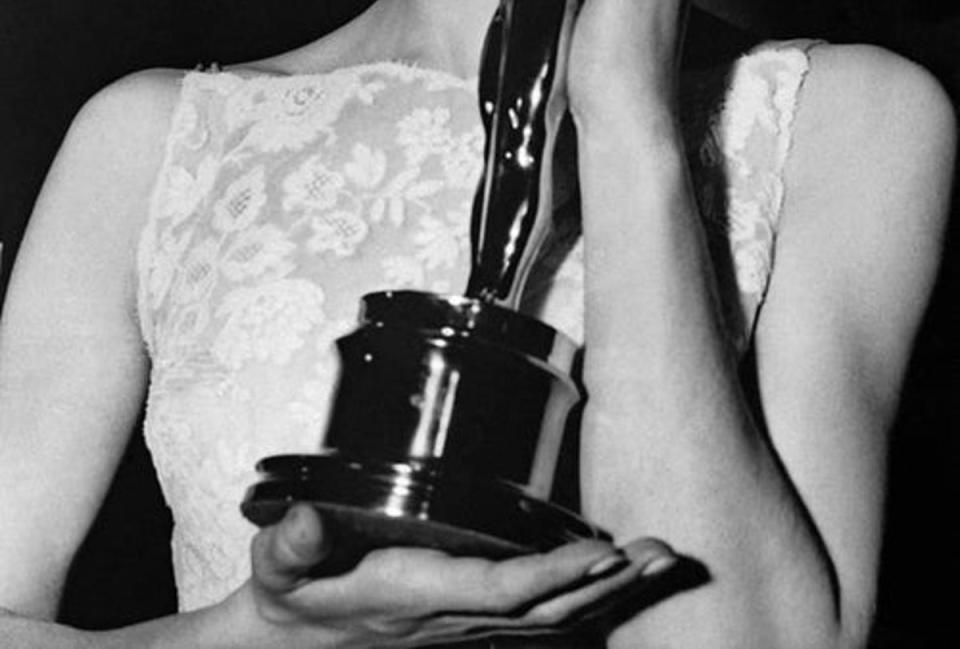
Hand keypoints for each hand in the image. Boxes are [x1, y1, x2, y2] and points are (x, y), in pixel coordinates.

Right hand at [229, 504, 680, 646]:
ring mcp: (466, 629)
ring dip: (611, 592)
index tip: (603, 549)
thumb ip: (289, 545)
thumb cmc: (289, 596)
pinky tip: (620, 587)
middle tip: (665, 553)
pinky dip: (585, 607)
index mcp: (419, 597)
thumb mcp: (276, 568)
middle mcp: (454, 620)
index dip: (556, 574)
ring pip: (554, 617)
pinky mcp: (468, 626)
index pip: (502, 590)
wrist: (286, 646)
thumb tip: (303, 519)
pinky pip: (540, 623)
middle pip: (549, 608)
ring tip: (662, 561)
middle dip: (610, 583)